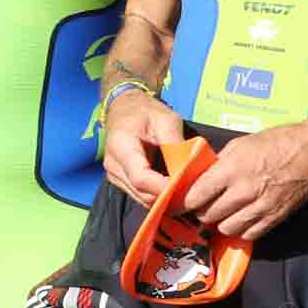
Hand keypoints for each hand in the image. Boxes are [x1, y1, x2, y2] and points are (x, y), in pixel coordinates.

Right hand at [99, 88, 186, 204]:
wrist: (124, 108)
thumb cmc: (145, 111)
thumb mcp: (166, 119)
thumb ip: (175, 144)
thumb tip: (188, 170)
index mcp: (121, 146)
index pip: (141, 178)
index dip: (165, 188)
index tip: (188, 189)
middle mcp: (113, 166)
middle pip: (142, 193)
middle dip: (168, 197)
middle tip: (194, 194)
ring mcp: (114, 175)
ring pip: (142, 198)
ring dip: (164, 199)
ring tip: (186, 191)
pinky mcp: (120, 180)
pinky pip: (141, 195)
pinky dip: (158, 196)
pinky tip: (174, 189)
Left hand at [179, 122, 307, 238]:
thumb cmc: (276, 142)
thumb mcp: (239, 145)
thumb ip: (217, 165)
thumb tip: (200, 179)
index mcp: (230, 170)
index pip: (195, 197)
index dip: (184, 202)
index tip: (180, 204)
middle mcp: (243, 192)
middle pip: (207, 215)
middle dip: (201, 212)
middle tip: (203, 207)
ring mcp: (259, 207)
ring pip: (226, 228)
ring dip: (220, 223)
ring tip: (223, 213)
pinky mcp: (274, 218)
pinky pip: (248, 234)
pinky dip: (241, 230)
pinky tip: (241, 219)